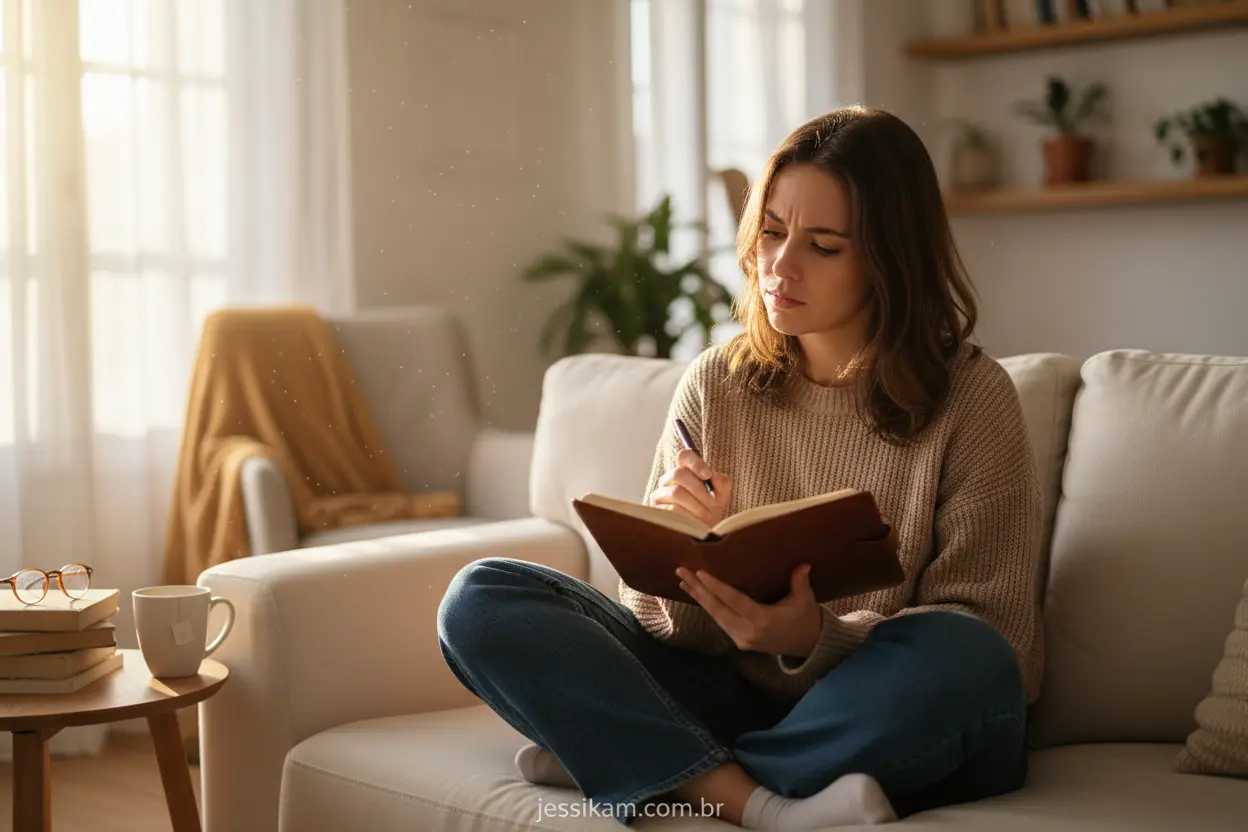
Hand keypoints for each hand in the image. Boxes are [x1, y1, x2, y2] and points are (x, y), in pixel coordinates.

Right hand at [646, 449, 733, 527]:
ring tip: (707, 517)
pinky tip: (695, 524)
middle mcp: (668, 480)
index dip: (696, 463)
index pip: (684, 456)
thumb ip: (721, 481)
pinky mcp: (656, 512)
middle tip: (713, 504)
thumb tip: (711, 475)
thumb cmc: (710, 510)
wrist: (702, 534)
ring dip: (696, 506)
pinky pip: (671, 510)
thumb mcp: (721, 495)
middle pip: (679, 474)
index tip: (708, 475)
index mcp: (684, 471)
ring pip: (676, 492)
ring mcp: (659, 495)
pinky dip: (688, 517)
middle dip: (700, 490)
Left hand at [675, 563, 821, 657]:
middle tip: (681, 571)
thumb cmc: (806, 619)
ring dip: (699, 597)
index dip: (715, 587)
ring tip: (684, 581)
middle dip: (698, 589)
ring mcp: (742, 639)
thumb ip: (800, 582)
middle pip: (717, 608)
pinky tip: (698, 595)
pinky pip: (720, 621)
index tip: (700, 573)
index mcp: (763, 620)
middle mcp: (748, 632)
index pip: (734, 600)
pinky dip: (708, 607)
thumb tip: (803, 564)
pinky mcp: (740, 642)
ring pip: (715, 616)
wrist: (809, 646)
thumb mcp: (805, 600)